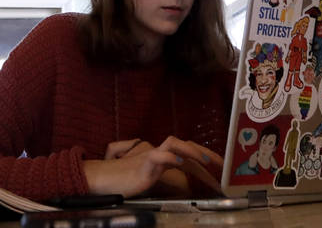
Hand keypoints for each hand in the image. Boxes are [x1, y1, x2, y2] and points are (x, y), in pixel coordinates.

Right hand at [83, 136, 223, 197]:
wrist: (100, 178)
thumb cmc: (120, 179)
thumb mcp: (147, 177)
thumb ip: (161, 173)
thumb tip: (181, 178)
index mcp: (159, 156)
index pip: (184, 150)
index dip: (202, 155)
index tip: (218, 165)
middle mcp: (157, 152)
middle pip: (184, 143)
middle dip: (204, 151)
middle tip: (221, 163)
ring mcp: (150, 157)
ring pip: (173, 143)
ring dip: (191, 150)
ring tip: (205, 160)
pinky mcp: (143, 164)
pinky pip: (159, 156)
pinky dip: (170, 157)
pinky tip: (179, 161)